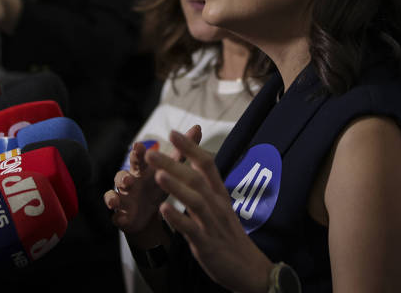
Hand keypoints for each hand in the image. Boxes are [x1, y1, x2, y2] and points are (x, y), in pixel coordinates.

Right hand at [104, 125, 201, 236]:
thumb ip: (181, 151)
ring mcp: (123, 197)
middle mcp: (129, 181)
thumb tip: (198, 127)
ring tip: (121, 195)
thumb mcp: (170, 170)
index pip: (138, 159)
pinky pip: (115, 215)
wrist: (147, 213)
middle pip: (122, 174)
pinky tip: (121, 218)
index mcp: (142, 170)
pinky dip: (117, 216)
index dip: (138, 153)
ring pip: (115, 193)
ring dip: (117, 194)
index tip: (138, 146)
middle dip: (124, 174)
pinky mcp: (120, 215)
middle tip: (129, 176)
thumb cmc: (157, 185)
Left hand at [146, 130, 272, 292]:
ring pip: (195, 201)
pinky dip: (177, 219)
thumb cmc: (229, 235)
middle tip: (151, 151)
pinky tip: (163, 209)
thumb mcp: (220, 206)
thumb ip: (207, 184)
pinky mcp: (207, 244)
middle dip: (173, 164)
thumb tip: (195, 160)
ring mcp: (212, 224)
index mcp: (219, 194)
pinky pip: (191, 229)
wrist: (249, 269)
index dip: (191, 148)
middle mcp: (216, 205)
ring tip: (158, 174)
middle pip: (195, 179)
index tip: (174, 132)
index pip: (207, 165)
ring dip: (176, 187)